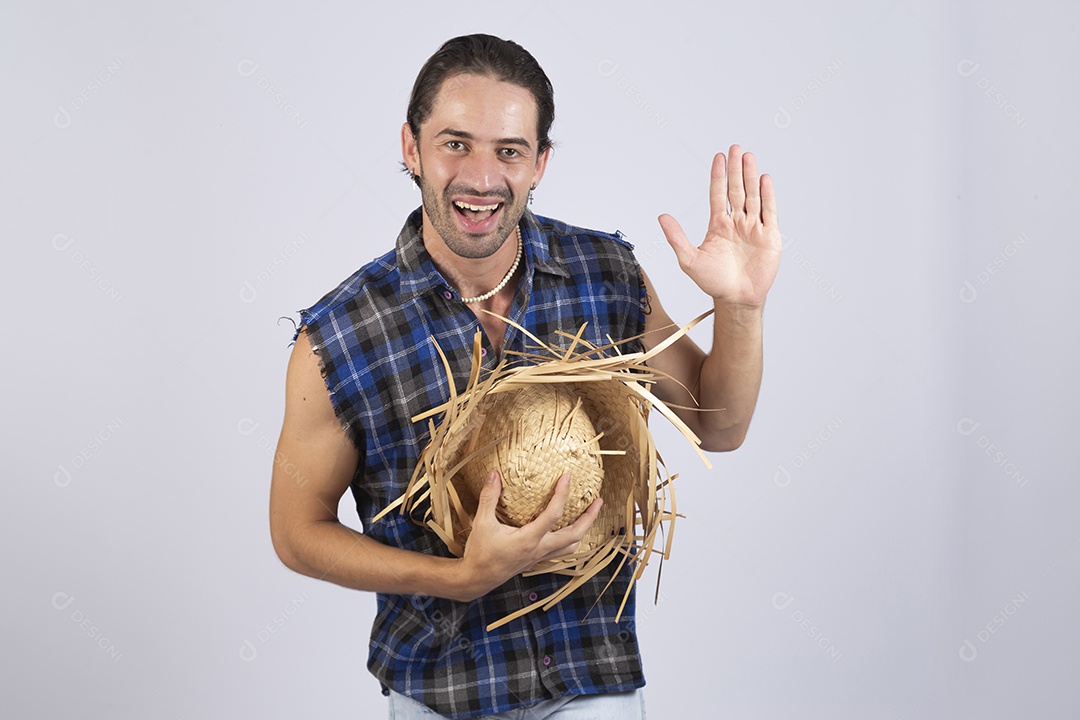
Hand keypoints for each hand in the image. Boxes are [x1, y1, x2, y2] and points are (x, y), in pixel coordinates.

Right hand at [455, 471, 602, 600]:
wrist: (477, 578)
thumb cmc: (479, 552)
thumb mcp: (482, 522)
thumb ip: (489, 497)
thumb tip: (493, 473)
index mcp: (528, 539)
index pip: (553, 514)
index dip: (562, 494)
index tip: (567, 477)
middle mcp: (539, 549)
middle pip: (574, 535)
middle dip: (589, 518)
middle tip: (598, 501)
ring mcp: (539, 557)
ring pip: (571, 546)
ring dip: (583, 530)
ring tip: (589, 515)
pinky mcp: (536, 560)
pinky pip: (561, 551)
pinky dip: (570, 540)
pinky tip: (568, 530)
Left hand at [658, 145, 780, 308]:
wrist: (737, 299)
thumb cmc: (713, 282)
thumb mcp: (689, 260)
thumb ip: (676, 238)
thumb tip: (661, 217)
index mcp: (718, 225)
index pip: (717, 194)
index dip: (718, 176)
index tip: (718, 157)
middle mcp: (736, 222)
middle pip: (736, 190)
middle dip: (736, 169)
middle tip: (735, 148)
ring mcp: (754, 227)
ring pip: (752, 196)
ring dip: (750, 176)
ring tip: (748, 156)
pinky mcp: (769, 236)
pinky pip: (769, 211)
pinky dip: (767, 195)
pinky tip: (764, 179)